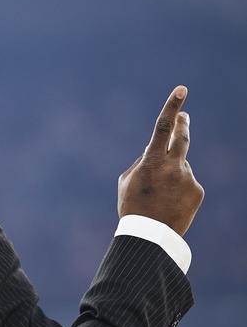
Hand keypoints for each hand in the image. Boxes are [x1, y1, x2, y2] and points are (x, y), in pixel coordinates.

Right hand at [118, 85, 203, 235]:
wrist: (151, 236)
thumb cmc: (133, 206)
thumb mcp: (127, 180)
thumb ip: (141, 160)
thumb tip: (154, 148)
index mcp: (151, 161)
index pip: (163, 127)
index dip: (172, 106)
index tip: (182, 90)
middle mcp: (173, 166)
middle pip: (182, 137)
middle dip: (183, 124)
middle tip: (185, 116)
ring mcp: (188, 178)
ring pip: (180, 166)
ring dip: (172, 173)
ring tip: (160, 194)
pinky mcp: (198, 191)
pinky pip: (187, 182)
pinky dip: (179, 188)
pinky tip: (170, 202)